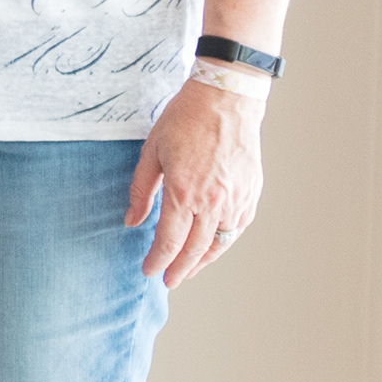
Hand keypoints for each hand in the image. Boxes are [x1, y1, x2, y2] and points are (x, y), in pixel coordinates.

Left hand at [130, 76, 265, 286]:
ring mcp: (236, 200)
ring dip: (203, 261)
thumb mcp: (151, 153)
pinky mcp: (250, 195)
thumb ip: (141, 191)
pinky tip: (212, 247)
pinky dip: (223, 243)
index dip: (158, 259)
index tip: (149, 271)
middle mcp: (213, 202)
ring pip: (220, 243)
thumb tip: (131, 221)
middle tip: (167, 281)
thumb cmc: (184, 121)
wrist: (225, 101)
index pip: (170, 240)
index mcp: (184, 192)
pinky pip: (236, 229)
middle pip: (196, 248)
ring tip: (187, 270)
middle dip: (180, 268)